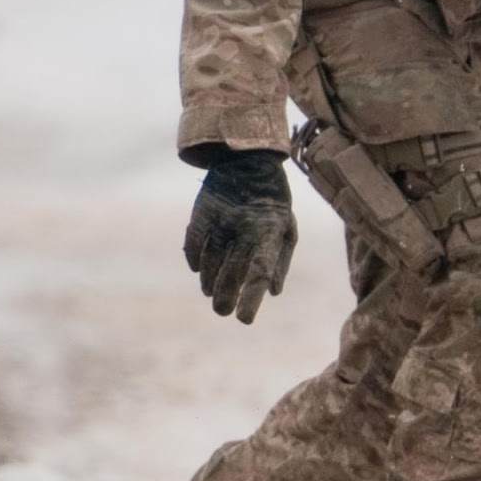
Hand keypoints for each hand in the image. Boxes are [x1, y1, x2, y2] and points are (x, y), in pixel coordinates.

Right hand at [183, 149, 296, 323]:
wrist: (249, 160)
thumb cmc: (274, 203)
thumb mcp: (287, 229)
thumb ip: (280, 261)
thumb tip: (274, 292)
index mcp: (269, 232)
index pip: (260, 271)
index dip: (251, 297)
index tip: (243, 320)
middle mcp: (243, 228)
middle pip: (232, 271)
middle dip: (226, 295)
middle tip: (222, 312)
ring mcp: (220, 220)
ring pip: (211, 260)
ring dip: (210, 281)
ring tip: (211, 294)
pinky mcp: (202, 213)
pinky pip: (194, 243)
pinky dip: (195, 259)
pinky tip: (199, 270)